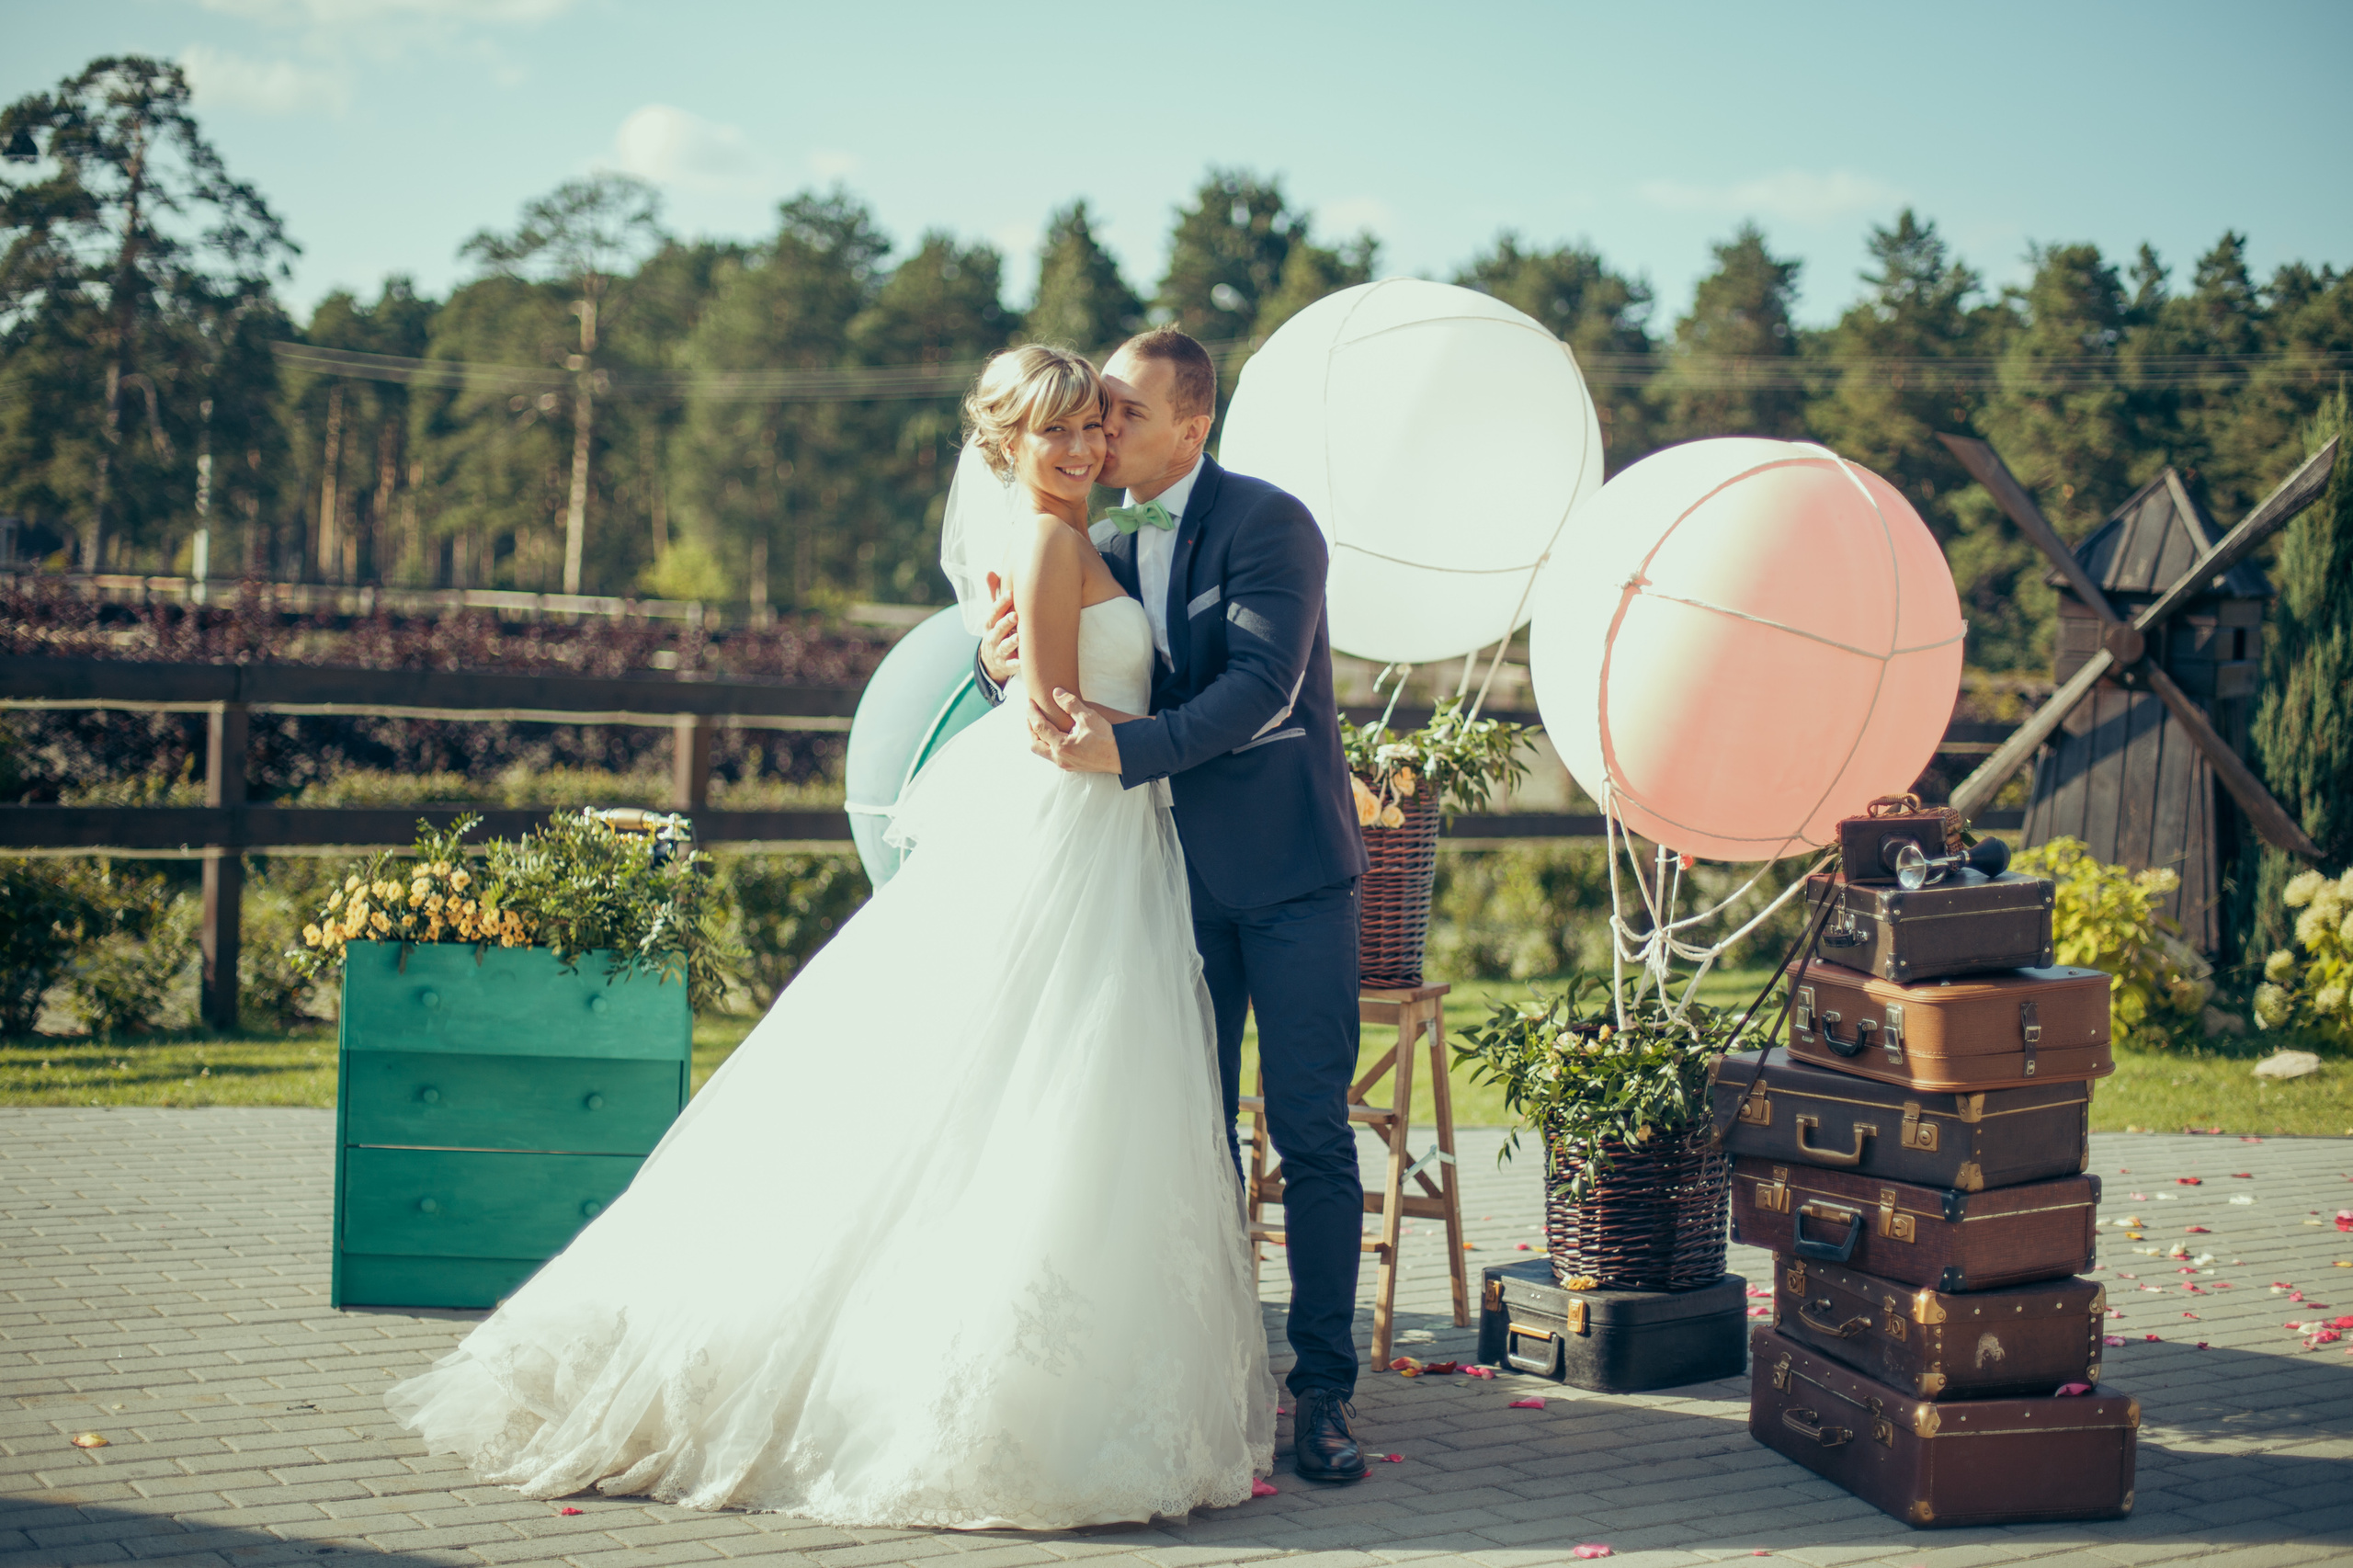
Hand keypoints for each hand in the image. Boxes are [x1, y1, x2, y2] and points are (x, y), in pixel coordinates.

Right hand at [978, 571, 1018, 685]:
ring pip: (1004, 647)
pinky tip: (1024, 661)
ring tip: (1019, 638)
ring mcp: (999, 652)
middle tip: (1015, 616)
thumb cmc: (999, 630)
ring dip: (1011, 642)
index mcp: (990, 623)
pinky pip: (1011, 665)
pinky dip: (1016, 664)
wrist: (992, 661)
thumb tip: (989, 571)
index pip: (994, 612)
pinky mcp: (1006, 665)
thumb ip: (993, 594)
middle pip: (998, 629)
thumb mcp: (994, 614)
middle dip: (1005, 623)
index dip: (1000, 603)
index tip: (1010, 594)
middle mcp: (993, 637)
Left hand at [1030, 688, 1122, 773]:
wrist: (1121, 756)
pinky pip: (1051, 755)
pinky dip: (1046, 743)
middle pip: (1034, 743)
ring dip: (1038, 737)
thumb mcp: (1089, 717)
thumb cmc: (1107, 738)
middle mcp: (1060, 758)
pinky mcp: (1070, 766)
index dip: (1032, 713)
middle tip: (1031, 713)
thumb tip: (1056, 692)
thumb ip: (1071, 704)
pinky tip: (1053, 735)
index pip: (1039, 727)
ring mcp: (1065, 764)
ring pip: (1042, 751)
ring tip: (1040, 723)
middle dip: (1030, 727)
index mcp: (1062, 746)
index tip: (1030, 702)